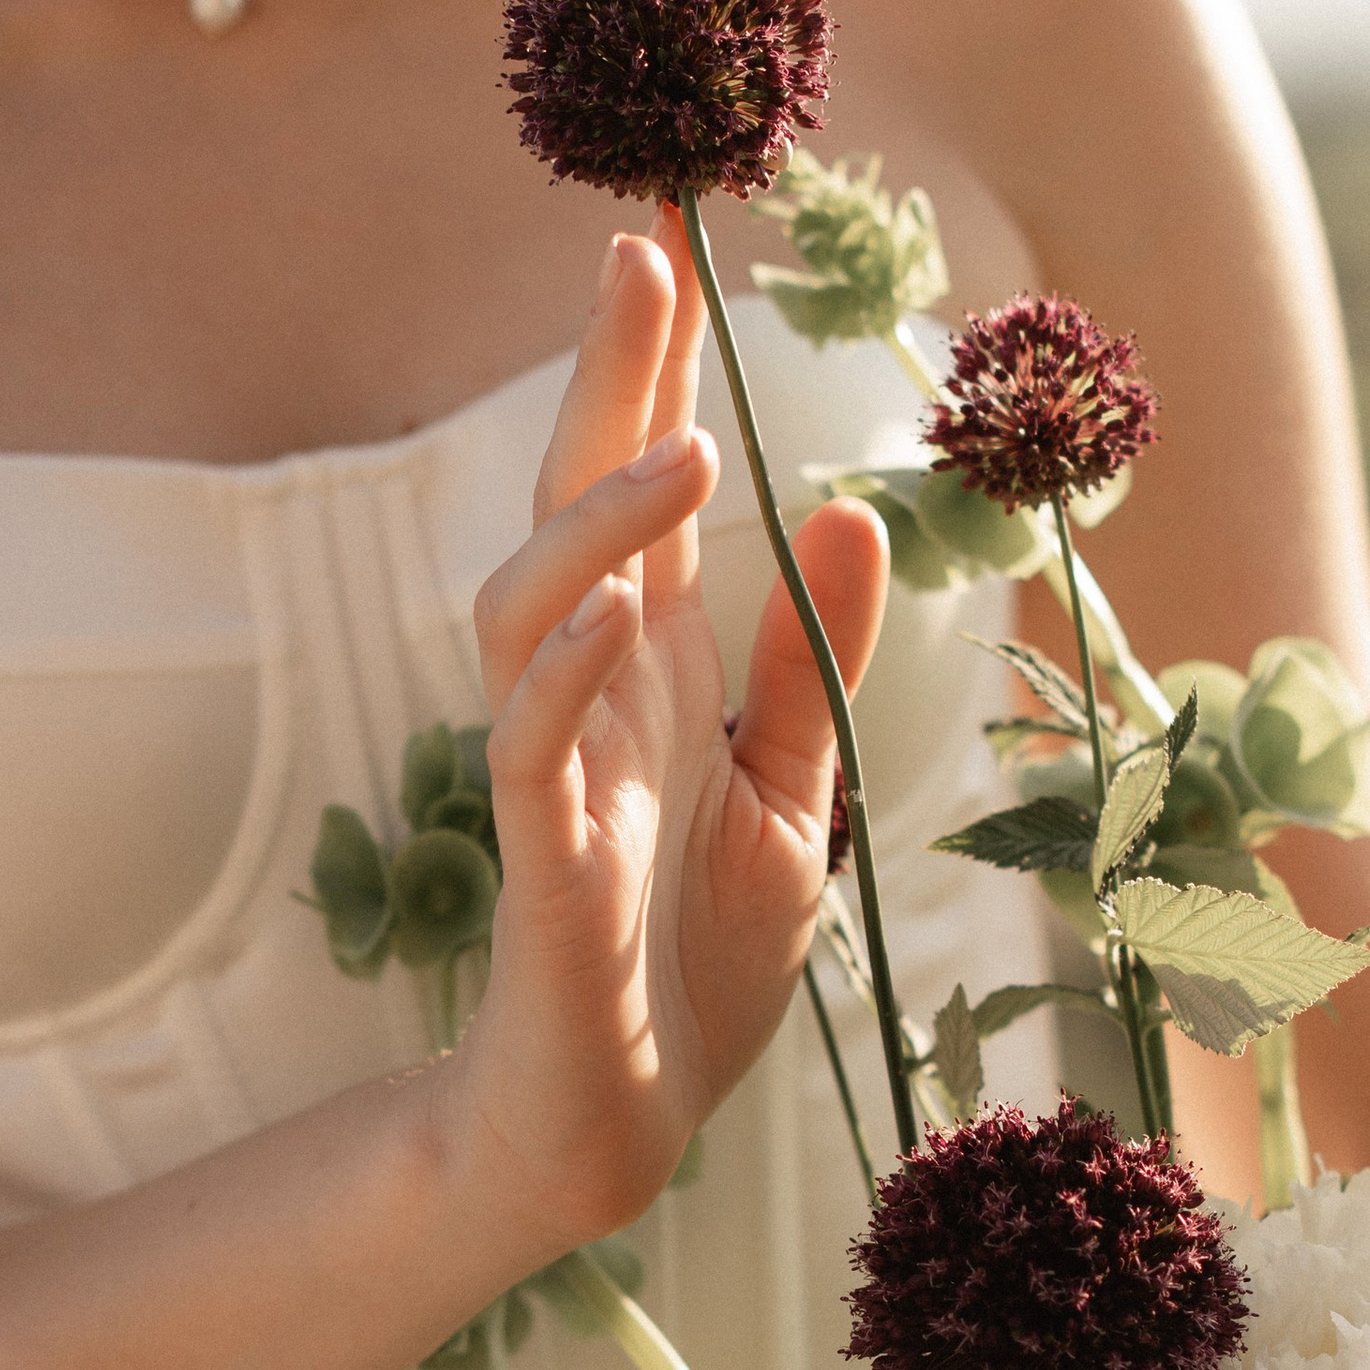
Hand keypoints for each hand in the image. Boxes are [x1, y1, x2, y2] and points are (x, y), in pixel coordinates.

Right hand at [443, 221, 886, 1258]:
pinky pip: (524, 748)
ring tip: (686, 451)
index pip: (635, 494)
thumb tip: (845, 510)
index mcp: (649, 669)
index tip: (660, 249)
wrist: (628, 1120)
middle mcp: (585, 696)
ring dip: (598, 525)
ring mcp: (549, 772)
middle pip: (568, 508)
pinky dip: (564, 676)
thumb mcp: (792, 794)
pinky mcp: (535, 862)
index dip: (643, 377)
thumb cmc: (695, 964)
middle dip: (598, 386)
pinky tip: (616, 616)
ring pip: (525, 609)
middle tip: (634, 259)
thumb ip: (811, 664)